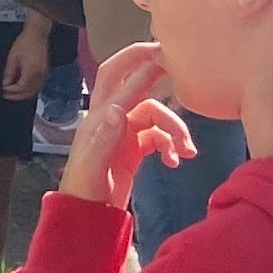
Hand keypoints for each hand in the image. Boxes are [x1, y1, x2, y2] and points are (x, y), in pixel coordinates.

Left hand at [0, 21, 50, 102]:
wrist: (37, 35)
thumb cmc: (24, 44)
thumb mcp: (12, 58)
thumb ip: (9, 73)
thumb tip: (5, 85)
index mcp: (31, 72)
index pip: (20, 88)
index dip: (11, 91)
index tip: (2, 91)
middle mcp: (40, 76)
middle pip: (28, 93)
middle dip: (16, 96)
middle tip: (5, 95)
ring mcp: (44, 75)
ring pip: (34, 91)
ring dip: (23, 94)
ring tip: (11, 92)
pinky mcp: (45, 72)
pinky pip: (37, 86)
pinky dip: (29, 90)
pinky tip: (20, 87)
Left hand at [62, 40, 191, 210]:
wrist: (86, 216)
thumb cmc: (84, 191)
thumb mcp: (92, 167)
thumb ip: (104, 139)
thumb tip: (118, 110)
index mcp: (99, 119)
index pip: (121, 84)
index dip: (141, 69)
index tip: (164, 55)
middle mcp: (111, 120)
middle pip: (133, 85)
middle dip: (150, 70)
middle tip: (175, 62)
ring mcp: (124, 133)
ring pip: (155, 115)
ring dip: (175, 128)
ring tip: (188, 150)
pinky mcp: (134, 149)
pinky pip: (158, 136)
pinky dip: (171, 145)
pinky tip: (176, 161)